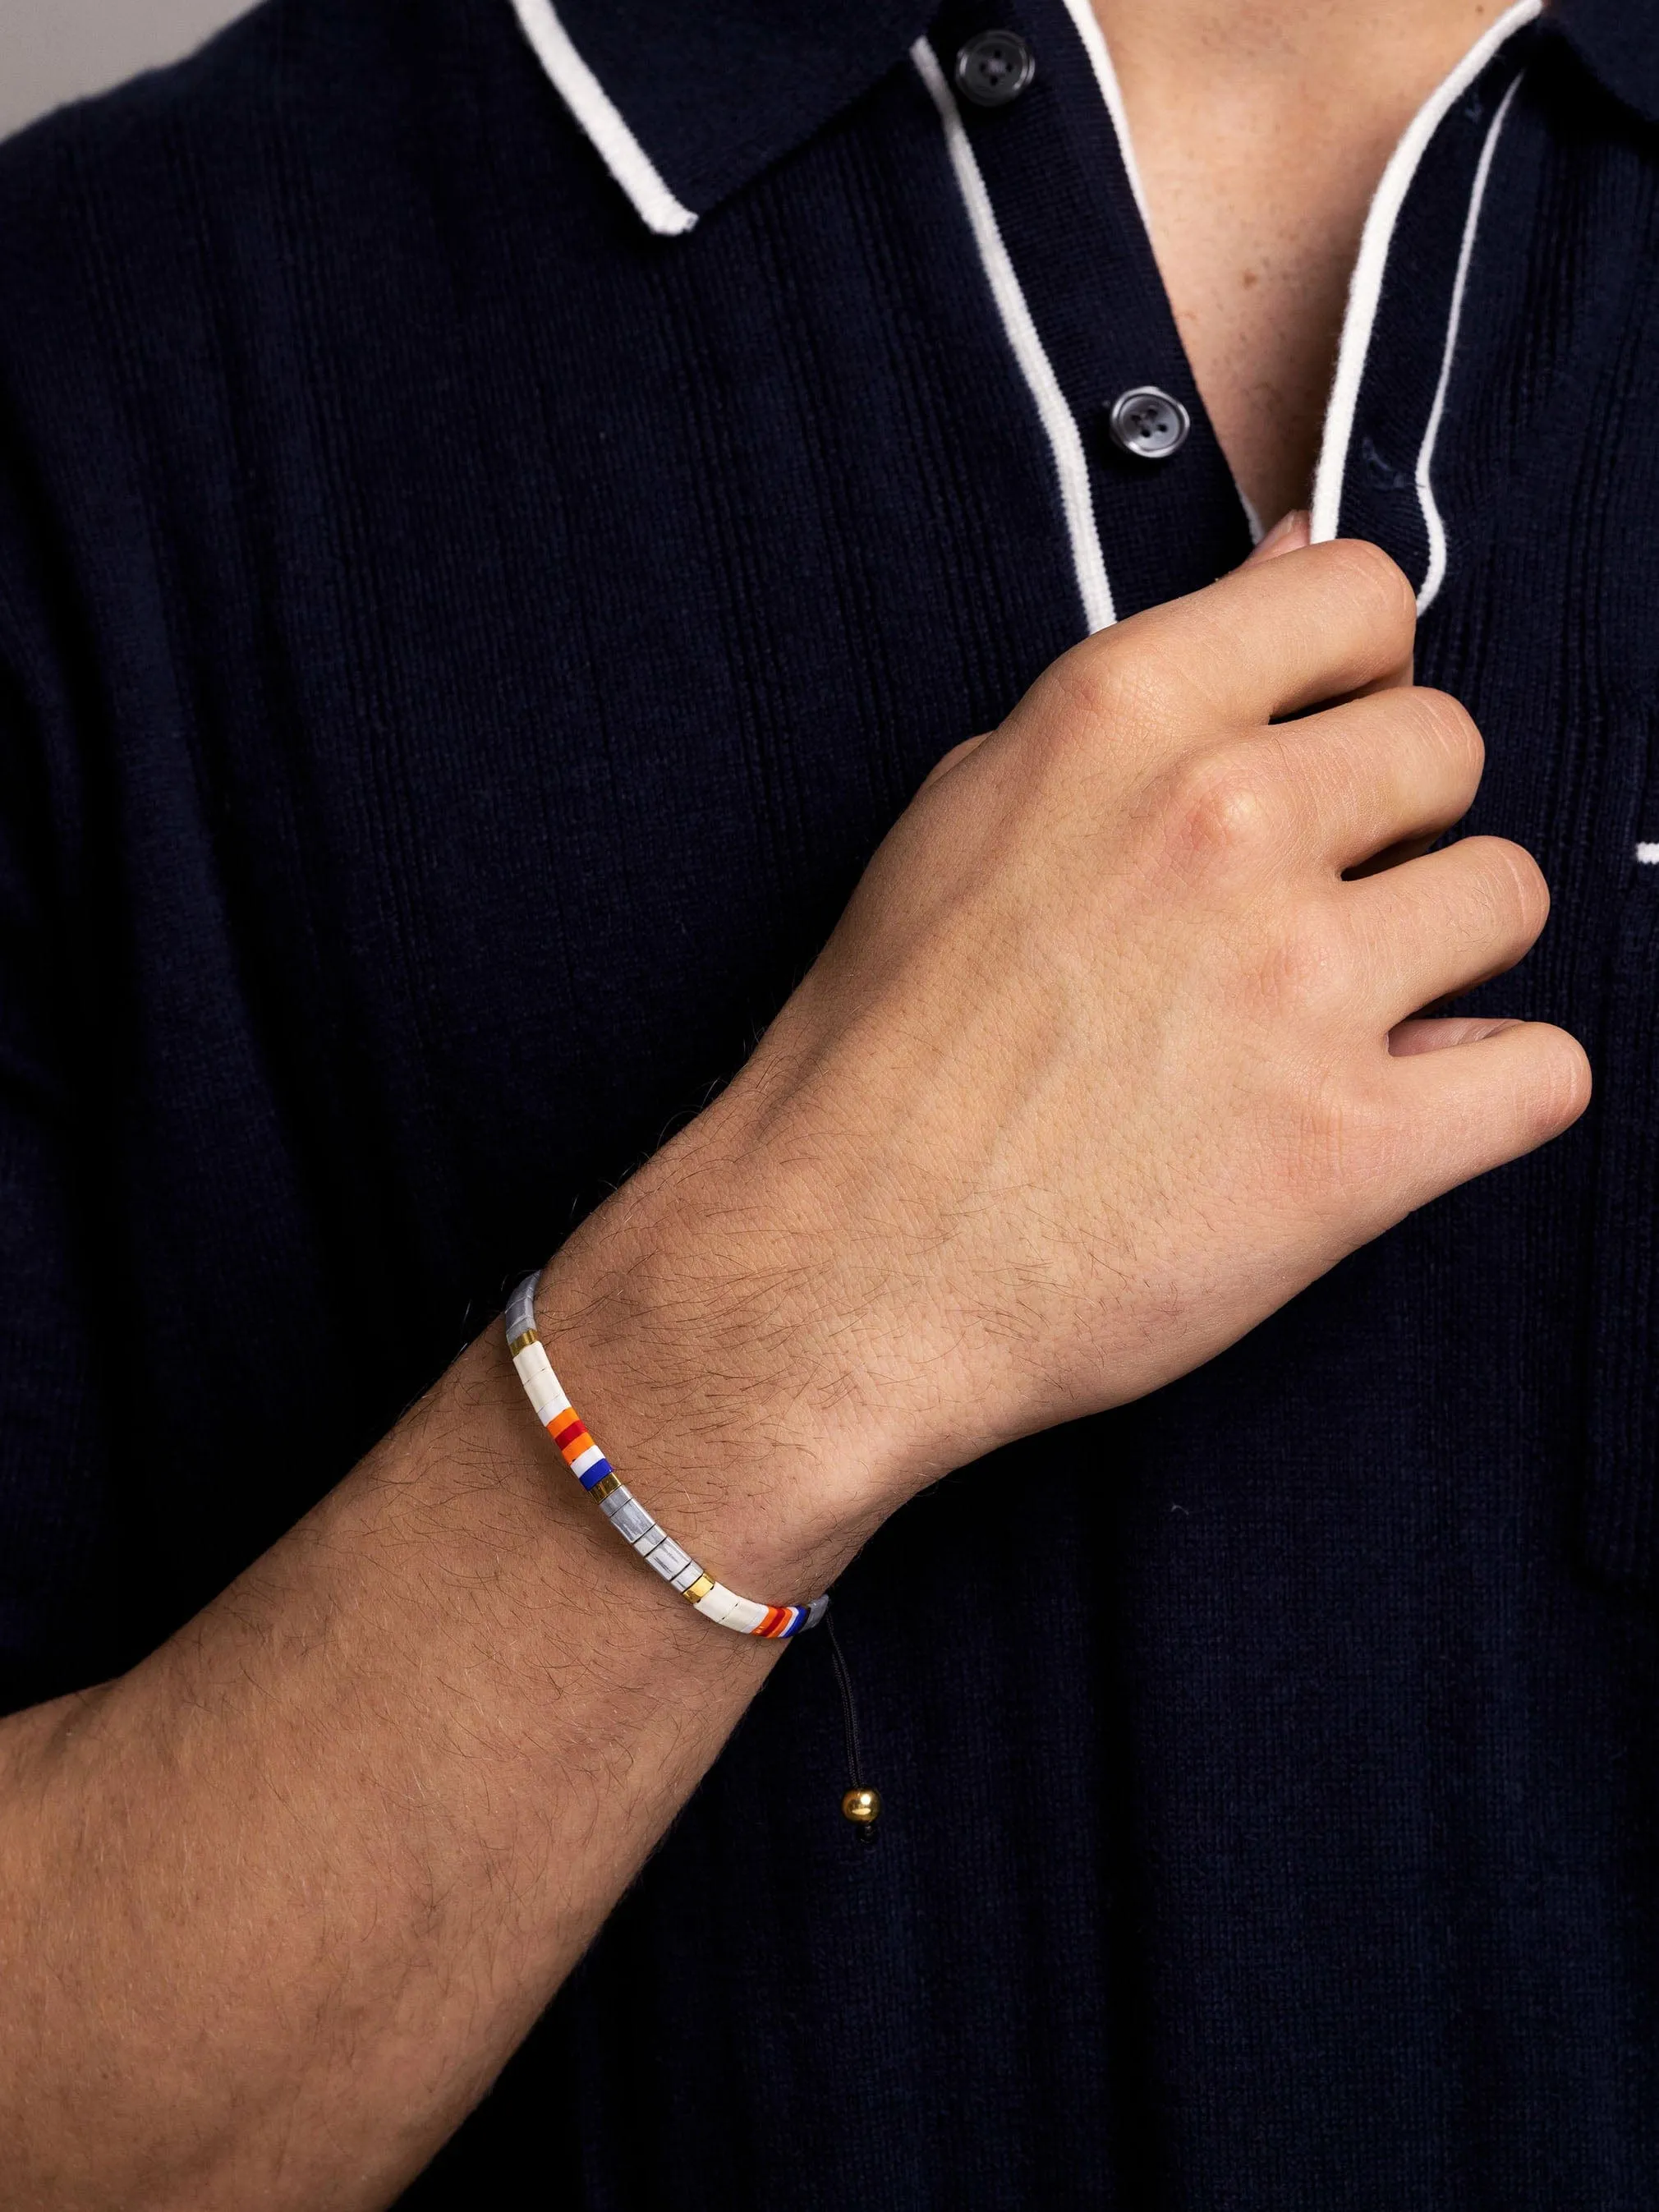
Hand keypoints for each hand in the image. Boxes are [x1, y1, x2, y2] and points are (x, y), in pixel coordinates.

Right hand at [544, 540, 1588, 1586]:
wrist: (838, 1274)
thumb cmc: (877, 1057)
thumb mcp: (960, 816)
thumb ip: (1137, 704)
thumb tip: (1279, 568)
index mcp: (1120, 720)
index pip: (1355, 596)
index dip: (1356, 672)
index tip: (1326, 740)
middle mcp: (1227, 822)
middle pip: (1449, 744)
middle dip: (1397, 821)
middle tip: (1313, 907)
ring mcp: (1302, 985)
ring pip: (1512, 895)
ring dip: (1443, 953)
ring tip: (1342, 1018)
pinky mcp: (1355, 1146)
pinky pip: (1541, 1071)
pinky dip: (1486, 1092)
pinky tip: (1397, 1109)